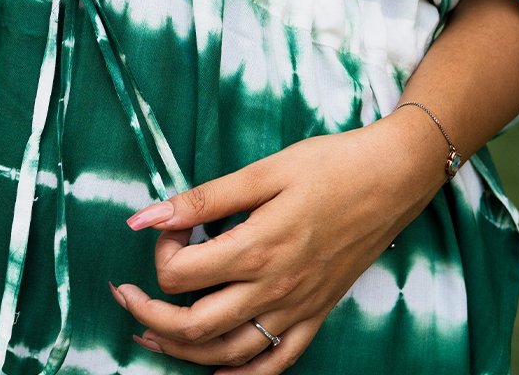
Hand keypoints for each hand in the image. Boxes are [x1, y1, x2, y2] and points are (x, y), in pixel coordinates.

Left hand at [109, 112, 447, 372]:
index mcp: (257, 248)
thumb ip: (204, 198)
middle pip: (195, 325)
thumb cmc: (328, 165)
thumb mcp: (264, 171)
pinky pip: (277, 364)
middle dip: (150, 312)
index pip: (181, 274)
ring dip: (182, 350)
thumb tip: (145, 215)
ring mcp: (298, 309)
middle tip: (125, 293)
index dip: (160, 252)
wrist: (393, 177)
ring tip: (151, 332)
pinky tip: (218, 371)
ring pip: (228, 354)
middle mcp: (274, 289)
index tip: (167, 227)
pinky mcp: (317, 315)